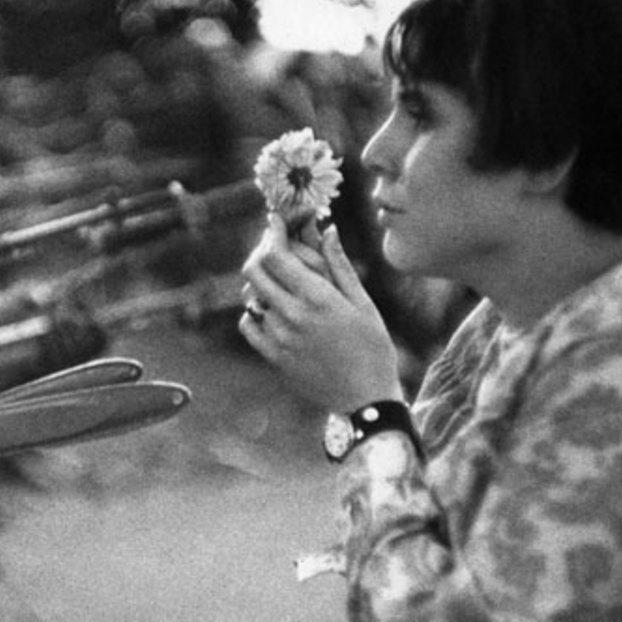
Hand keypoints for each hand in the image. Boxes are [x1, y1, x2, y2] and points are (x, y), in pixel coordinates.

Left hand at [240, 213, 402, 411]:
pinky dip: (253, 312)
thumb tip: (327, 229)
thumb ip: (339, 265)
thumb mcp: (363, 303)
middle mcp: (293, 316)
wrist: (366, 399)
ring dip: (261, 283)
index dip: (273, 233)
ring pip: (251, 297)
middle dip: (261, 252)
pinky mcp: (274, 358)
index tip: (275, 222)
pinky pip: (248, 325)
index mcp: (318, 298)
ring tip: (279, 280)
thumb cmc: (373, 348)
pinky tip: (270, 310)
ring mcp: (279, 338)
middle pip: (255, 271)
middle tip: (273, 247)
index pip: (277, 255)